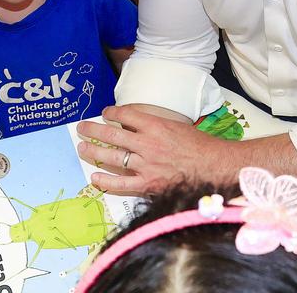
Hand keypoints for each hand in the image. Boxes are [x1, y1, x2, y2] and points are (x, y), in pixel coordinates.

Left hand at [76, 105, 235, 195]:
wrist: (215, 167)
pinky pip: (119, 183)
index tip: (106, 113)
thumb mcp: (178, 127)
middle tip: (82, 127)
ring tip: (82, 148)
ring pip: (111, 157)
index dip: (112, 113)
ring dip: (93, 152)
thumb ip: (156, 127)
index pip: (125, 115)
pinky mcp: (147, 184)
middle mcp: (147, 143)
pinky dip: (105, 180)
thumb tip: (137, 126)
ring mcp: (145, 165)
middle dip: (93, 130)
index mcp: (156, 125)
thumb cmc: (201, 147)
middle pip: (111, 135)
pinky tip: (94, 176)